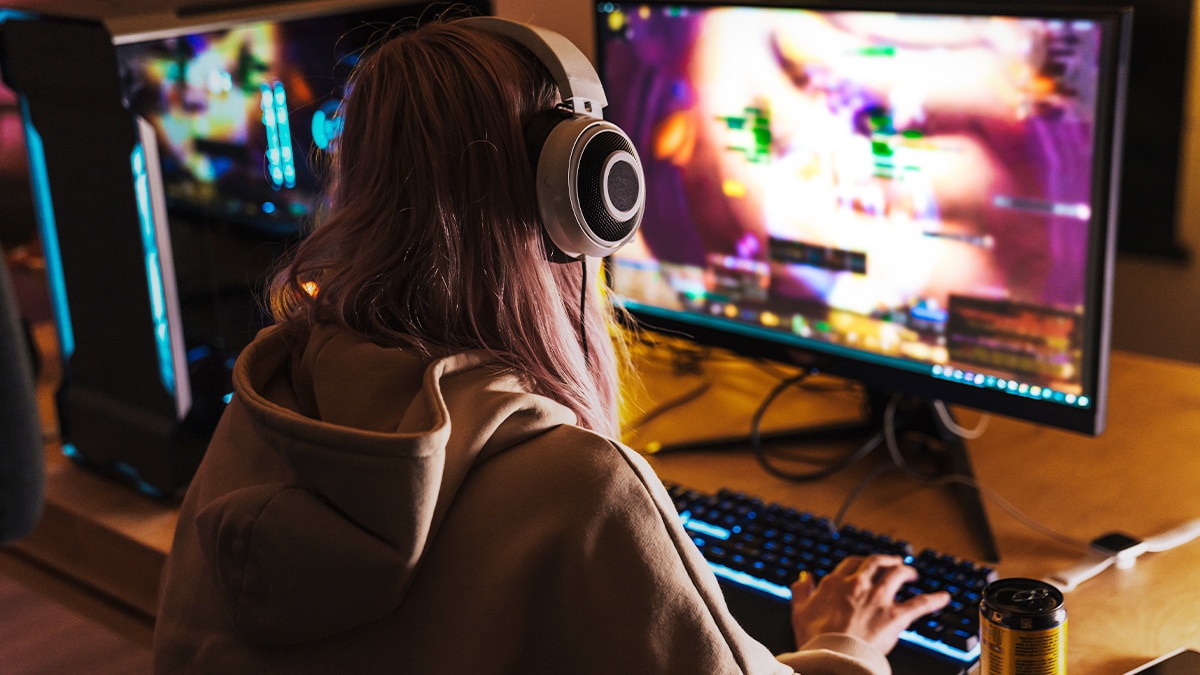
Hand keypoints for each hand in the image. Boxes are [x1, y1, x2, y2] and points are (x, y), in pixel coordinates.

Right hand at [789, 554, 950, 653]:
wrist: (834, 655)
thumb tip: (803, 579)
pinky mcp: (895, 615)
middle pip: (876, 563)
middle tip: (893, 561)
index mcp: (835, 583)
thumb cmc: (816, 638)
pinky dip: (934, 599)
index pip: (850, 563)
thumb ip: (801, 592)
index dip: (858, 563)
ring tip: (912, 573)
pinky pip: (920, 603)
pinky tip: (943, 597)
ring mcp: (879, 599)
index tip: (862, 565)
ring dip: (906, 571)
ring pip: (897, 575)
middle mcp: (858, 584)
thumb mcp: (799, 611)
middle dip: (886, 560)